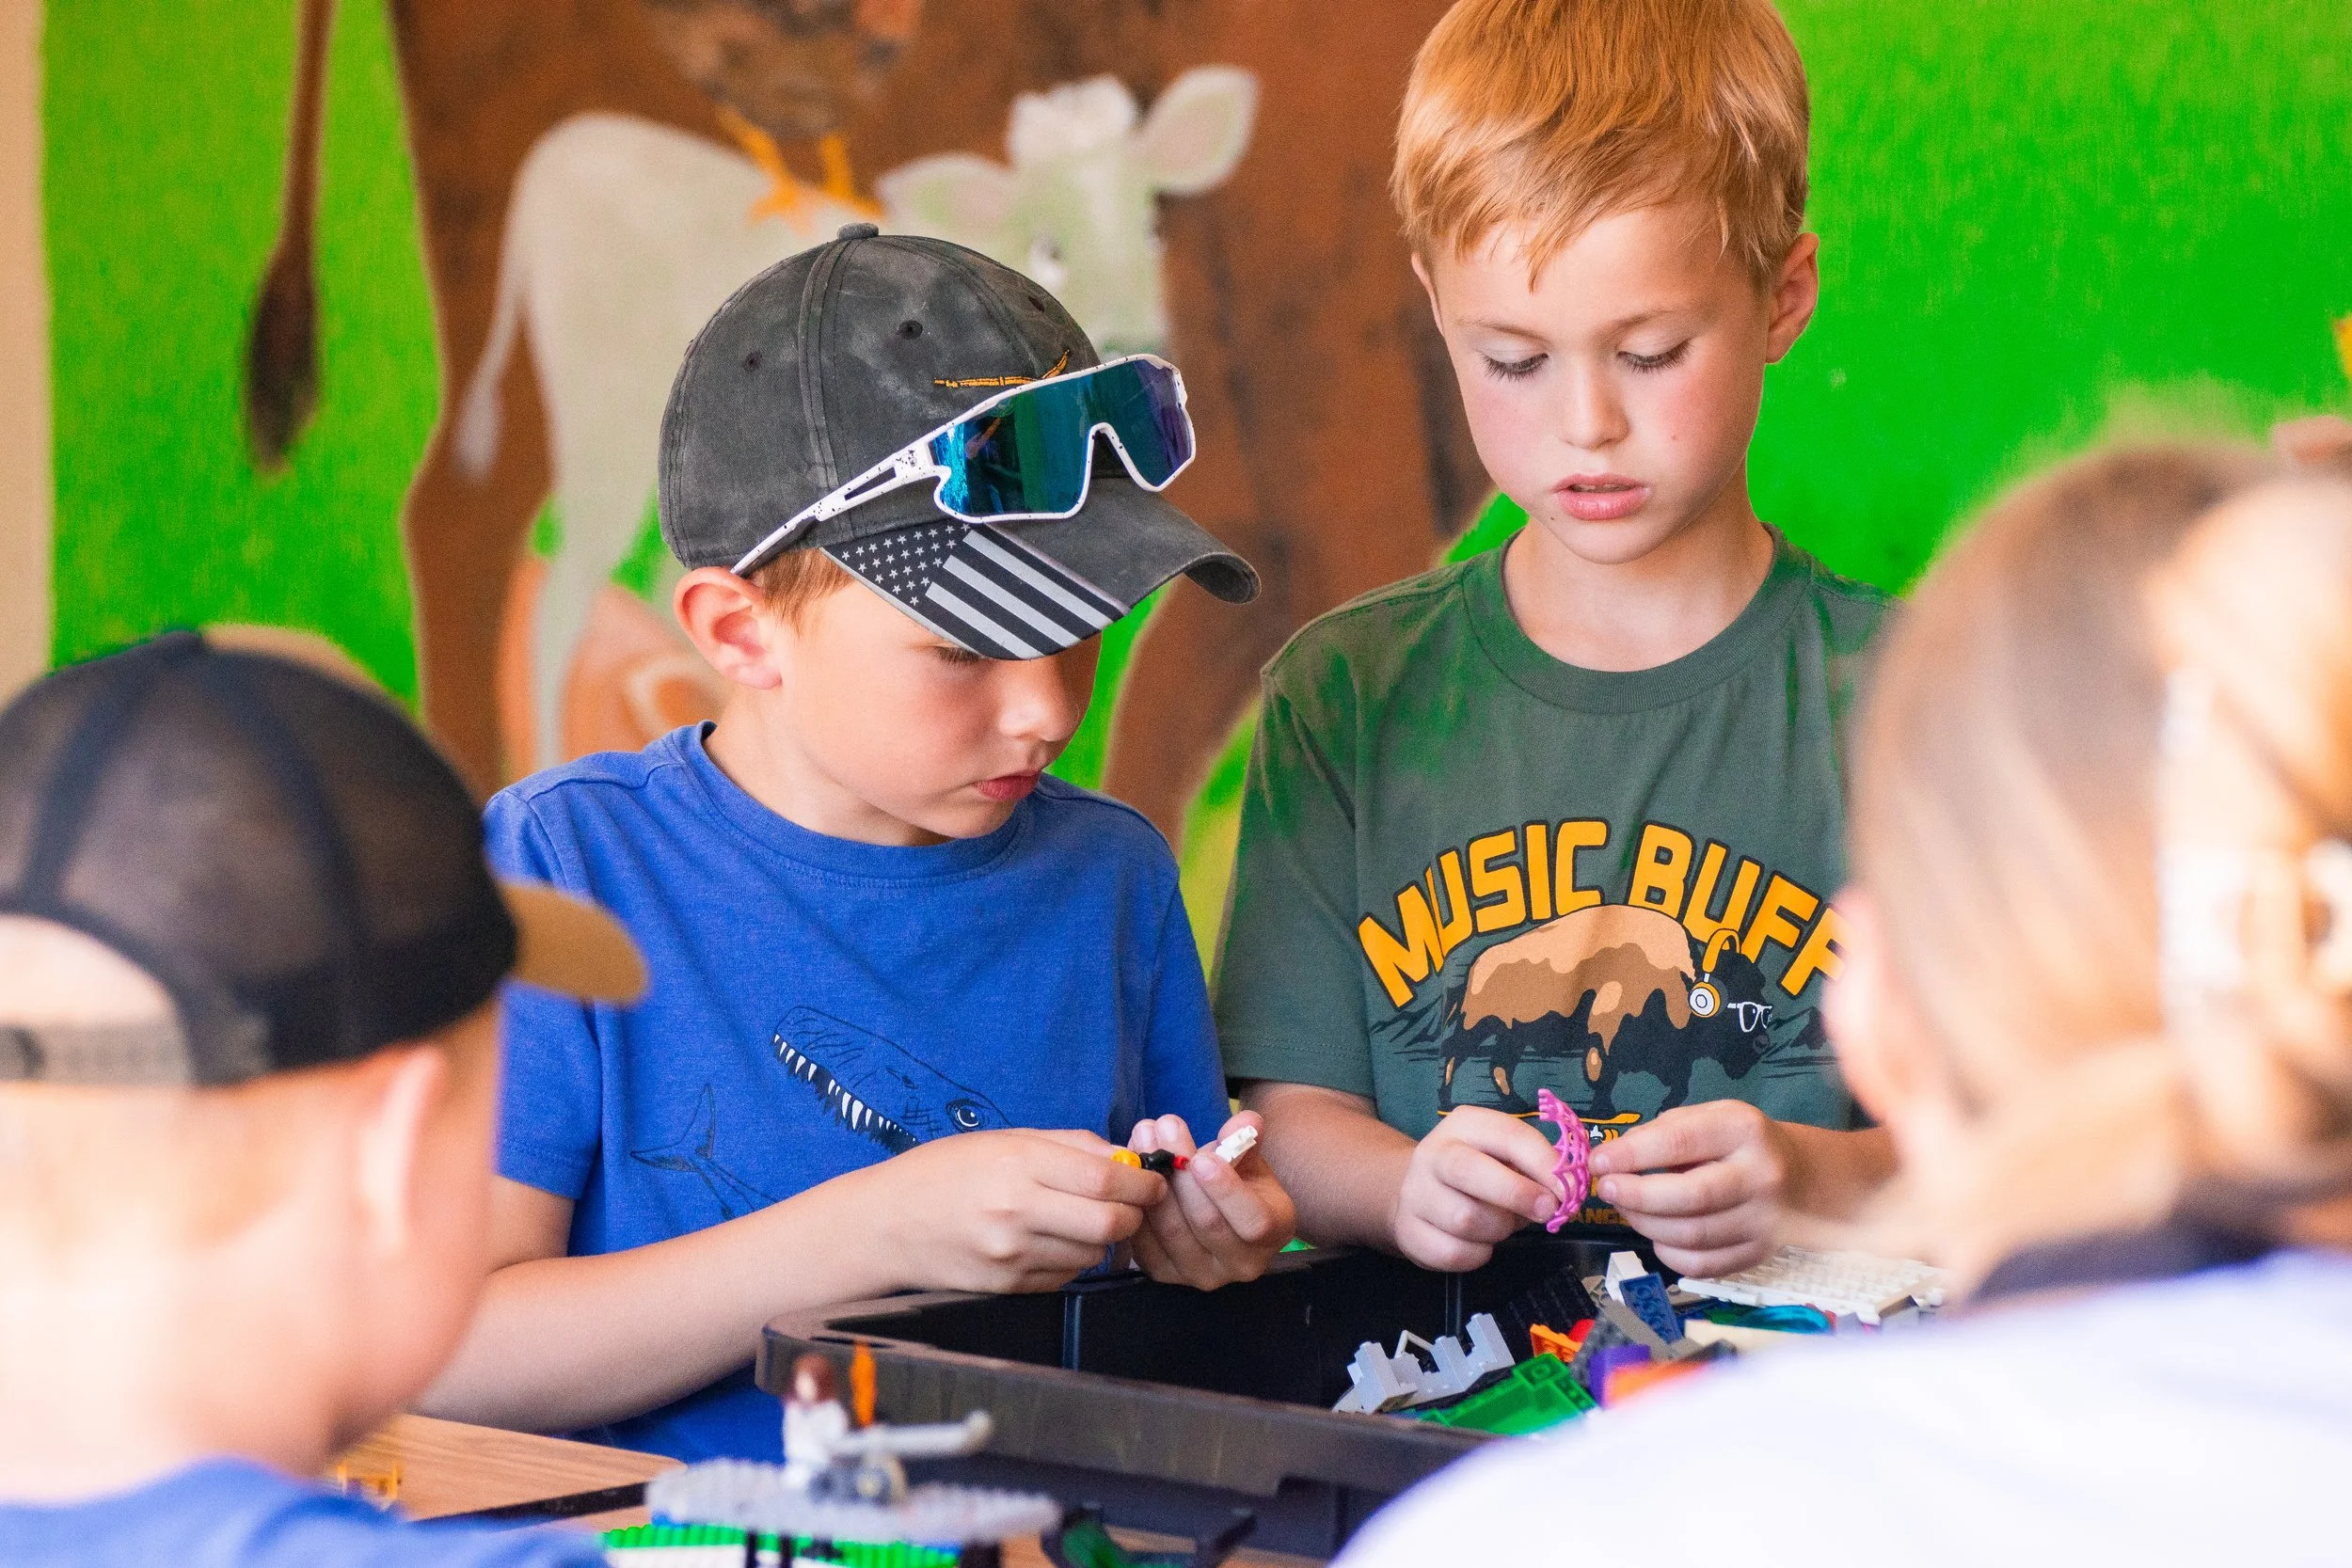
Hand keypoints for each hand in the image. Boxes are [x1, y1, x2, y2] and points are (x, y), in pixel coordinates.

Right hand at [874, 1128, 1163, 1293]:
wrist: (886, 1224)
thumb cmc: (946, 1171)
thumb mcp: (1006, 1139)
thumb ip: (1071, 1146)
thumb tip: (1128, 1157)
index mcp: (1018, 1165)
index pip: (1106, 1178)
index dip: (1142, 1181)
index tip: (1152, 1180)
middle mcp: (1016, 1212)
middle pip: (1109, 1224)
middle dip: (1134, 1214)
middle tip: (1132, 1203)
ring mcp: (1011, 1255)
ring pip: (1093, 1255)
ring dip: (1102, 1239)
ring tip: (1082, 1219)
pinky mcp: (1008, 1287)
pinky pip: (1065, 1277)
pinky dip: (1073, 1260)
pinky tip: (1052, 1241)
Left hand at [1127, 1111, 1296, 1288]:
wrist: (1213, 1208)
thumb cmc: (1237, 1179)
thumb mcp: (1248, 1157)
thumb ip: (1246, 1138)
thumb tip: (1246, 1121)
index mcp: (1274, 1232)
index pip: (1253, 1222)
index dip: (1227, 1191)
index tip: (1202, 1158)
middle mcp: (1242, 1264)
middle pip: (1207, 1223)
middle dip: (1182, 1174)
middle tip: (1165, 1128)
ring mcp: (1201, 1274)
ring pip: (1172, 1231)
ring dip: (1154, 1181)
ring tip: (1144, 1137)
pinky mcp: (1166, 1274)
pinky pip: (1145, 1243)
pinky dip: (1137, 1205)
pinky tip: (1133, 1168)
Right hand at [1387, 1107, 1560, 1271]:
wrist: (1417, 1192)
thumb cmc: (1478, 1172)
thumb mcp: (1504, 1156)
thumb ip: (1533, 1167)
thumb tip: (1565, 1190)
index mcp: (1464, 1125)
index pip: (1507, 1135)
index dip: (1542, 1162)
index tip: (1567, 1188)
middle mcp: (1433, 1153)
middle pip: (1470, 1172)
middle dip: (1517, 1194)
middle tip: (1547, 1211)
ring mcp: (1415, 1193)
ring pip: (1465, 1219)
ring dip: (1498, 1229)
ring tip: (1501, 1224)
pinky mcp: (1409, 1232)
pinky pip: (1454, 1252)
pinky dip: (1478, 1254)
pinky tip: (1479, 1243)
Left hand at [1587, 1101, 1793, 1275]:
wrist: (1802, 1178)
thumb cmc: (1739, 1143)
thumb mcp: (1710, 1117)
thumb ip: (1665, 1132)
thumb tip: (1616, 1160)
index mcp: (1744, 1130)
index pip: (1680, 1141)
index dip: (1632, 1154)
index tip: (1598, 1162)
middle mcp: (1760, 1176)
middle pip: (1690, 1196)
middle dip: (1637, 1196)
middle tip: (1607, 1190)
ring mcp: (1764, 1221)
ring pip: (1692, 1236)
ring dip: (1645, 1225)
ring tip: (1627, 1209)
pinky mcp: (1759, 1254)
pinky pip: (1703, 1265)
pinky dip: (1669, 1254)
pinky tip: (1656, 1235)